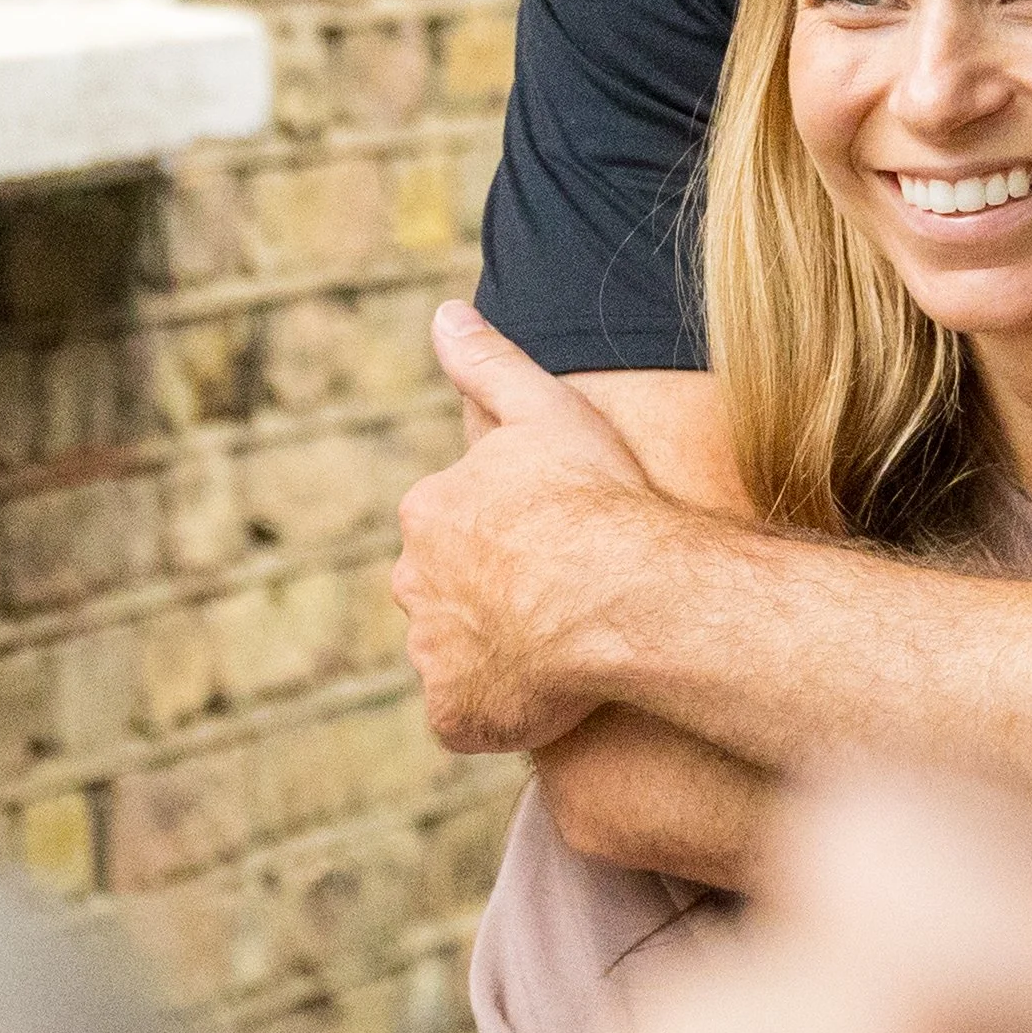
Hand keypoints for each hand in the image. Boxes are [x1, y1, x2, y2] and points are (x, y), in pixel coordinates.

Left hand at [395, 305, 674, 751]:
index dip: (509, 537)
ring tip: (566, 653)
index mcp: (429, 510)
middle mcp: (414, 581)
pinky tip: (548, 703)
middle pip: (448, 592)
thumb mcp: (545, 409)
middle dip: (492, 598)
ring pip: (458, 655)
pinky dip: (498, 715)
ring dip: (496, 656)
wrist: (617, 592)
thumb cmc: (593, 497)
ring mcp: (432, 653)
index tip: (559, 543)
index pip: (455, 526)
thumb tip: (441, 314)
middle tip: (562, 601)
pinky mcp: (455, 714)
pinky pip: (469, 718)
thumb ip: (489, 364)